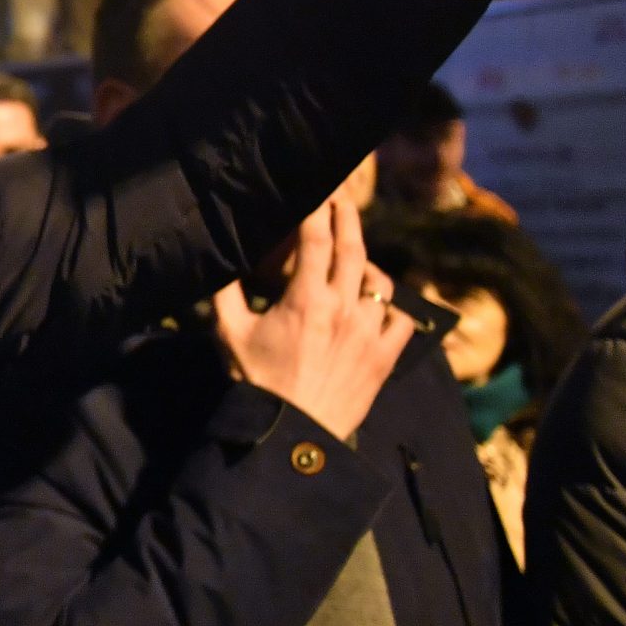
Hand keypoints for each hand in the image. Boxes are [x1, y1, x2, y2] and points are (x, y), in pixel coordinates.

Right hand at [215, 197, 413, 440]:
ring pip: (381, 282)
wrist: (293, 435)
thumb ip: (226, 293)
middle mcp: (344, 308)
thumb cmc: (257, 383)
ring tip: (356, 258)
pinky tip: (385, 304)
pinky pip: (402, 321)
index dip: (318, 208)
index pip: (316, 239)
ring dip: (368, 263)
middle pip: (353, 248)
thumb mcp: (230, 334)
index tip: (319, 190)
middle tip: (343, 197)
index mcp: (306, 299)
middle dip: (348, 217)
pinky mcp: (385, 357)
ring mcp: (369, 332)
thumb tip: (222, 259)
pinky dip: (397, 307)